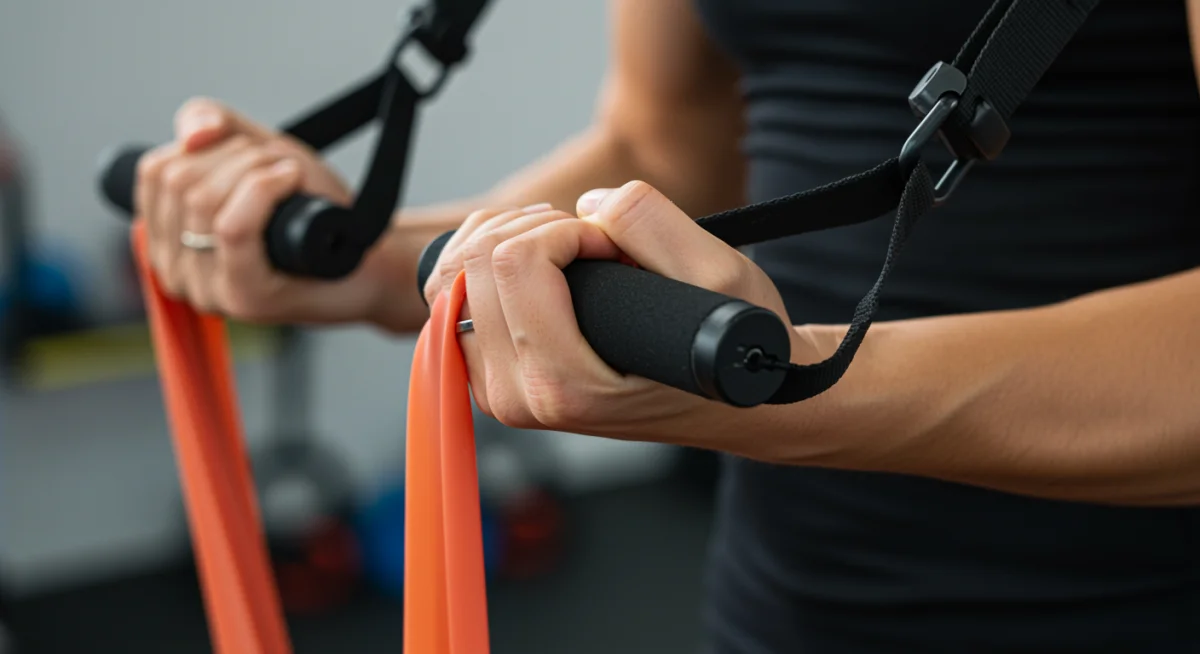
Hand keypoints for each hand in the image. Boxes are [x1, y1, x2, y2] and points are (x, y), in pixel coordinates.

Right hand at [134, 97, 389, 324]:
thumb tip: (191, 135)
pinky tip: (291, 181)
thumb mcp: (256, 152)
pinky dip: (264, 189)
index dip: (205, 145)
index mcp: (167, 238)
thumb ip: (212, 124)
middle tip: (279, 167)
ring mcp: (208, 290)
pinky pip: (232, 227)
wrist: (369, 256)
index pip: (155, 171)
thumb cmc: (314, 211)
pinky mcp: (244, 298)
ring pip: (203, 200)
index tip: (250, 155)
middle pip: (178, 182)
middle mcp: (177, 271)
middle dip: (237, 155)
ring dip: (256, 168)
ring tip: (290, 178)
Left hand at [426, 181, 813, 453]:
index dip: (568, 228)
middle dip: (536, 228)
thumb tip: (586, 206)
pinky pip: (451, 296)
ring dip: (507, 236)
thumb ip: (652, 226)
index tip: (612, 245)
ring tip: (565, 242)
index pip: (515, 263)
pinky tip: (531, 251)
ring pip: (451, 275)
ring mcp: (497, 390)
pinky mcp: (489, 376)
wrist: (732, 397)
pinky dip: (486, 256)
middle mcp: (518, 396)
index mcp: (564, 385)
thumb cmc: (729, 347)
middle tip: (592, 241)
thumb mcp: (720, 276)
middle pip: (475, 263)